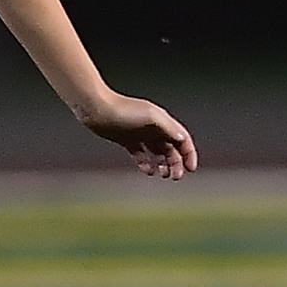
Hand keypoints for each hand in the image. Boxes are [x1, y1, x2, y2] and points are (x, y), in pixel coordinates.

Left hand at [79, 91, 196, 179]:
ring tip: (163, 174)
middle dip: (176, 163)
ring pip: (157, 153)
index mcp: (163, 121)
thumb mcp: (150, 117)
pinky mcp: (126, 140)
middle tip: (175, 177)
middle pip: (172, 149)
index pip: (182, 139)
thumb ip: (167, 127)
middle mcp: (154, 128)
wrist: (96, 109)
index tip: (191, 169)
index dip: (189, 154)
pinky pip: (140, 155)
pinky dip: (145, 163)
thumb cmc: (123, 110)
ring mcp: (140, 134)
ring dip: (163, 165)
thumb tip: (181, 138)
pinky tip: (148, 171)